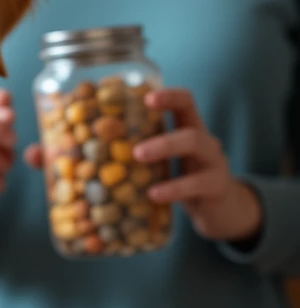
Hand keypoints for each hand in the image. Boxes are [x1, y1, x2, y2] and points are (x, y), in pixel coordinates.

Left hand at [132, 88, 262, 243]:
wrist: (222, 210)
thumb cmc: (182, 180)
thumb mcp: (165, 164)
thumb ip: (140, 152)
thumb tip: (85, 149)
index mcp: (189, 129)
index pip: (185, 102)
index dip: (169, 96)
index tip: (146, 98)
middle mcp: (205, 141)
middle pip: (191, 126)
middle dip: (162, 131)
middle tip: (135, 147)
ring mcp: (214, 163)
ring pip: (197, 145)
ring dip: (166, 148)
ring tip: (139, 157)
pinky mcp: (218, 187)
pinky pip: (197, 184)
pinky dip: (173, 189)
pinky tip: (153, 194)